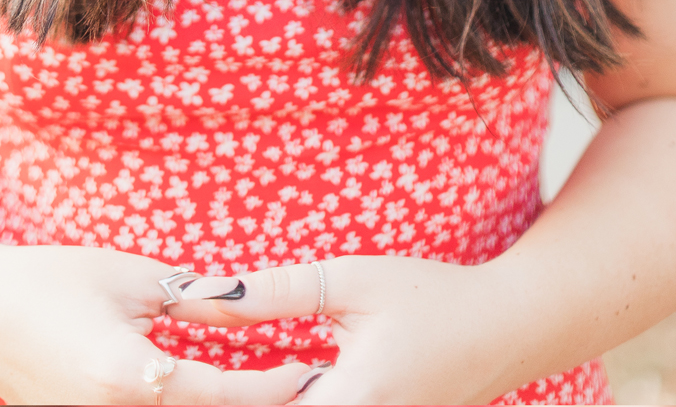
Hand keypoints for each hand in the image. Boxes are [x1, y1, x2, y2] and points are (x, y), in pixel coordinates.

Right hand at [0, 243, 326, 405]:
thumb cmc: (52, 282)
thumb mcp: (134, 277)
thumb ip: (193, 299)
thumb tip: (245, 306)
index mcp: (125, 376)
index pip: (218, 395)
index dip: (270, 388)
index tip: (307, 370)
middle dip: (251, 406)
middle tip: (301, 385)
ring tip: (267, 387)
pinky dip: (186, 406)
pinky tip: (217, 393)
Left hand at [167, 256, 516, 404]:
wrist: (510, 327)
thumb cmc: (437, 297)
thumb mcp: (353, 281)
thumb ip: (275, 292)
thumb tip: (202, 295)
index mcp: (343, 403)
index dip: (206, 397)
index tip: (165, 379)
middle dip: (231, 399)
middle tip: (181, 381)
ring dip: (261, 401)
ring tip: (227, 381)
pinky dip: (291, 401)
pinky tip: (275, 384)